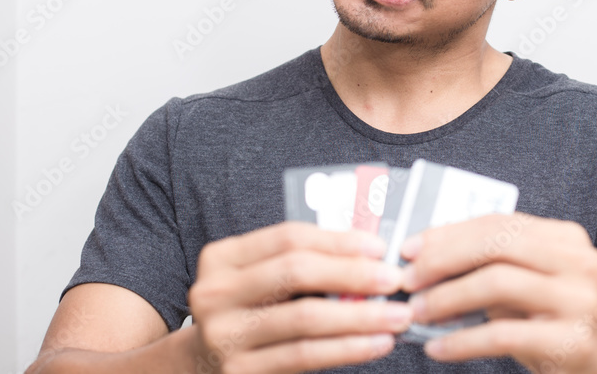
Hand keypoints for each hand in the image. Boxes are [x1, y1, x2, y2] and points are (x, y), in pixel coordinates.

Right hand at [188, 221, 411, 373]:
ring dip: (360, 316)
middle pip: (297, 272)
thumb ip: (303, 261)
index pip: (289, 237)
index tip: (379, 247)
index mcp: (222, 258)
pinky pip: (305, 355)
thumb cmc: (249, 312)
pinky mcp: (240, 372)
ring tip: (396, 316)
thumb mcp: (260, 278)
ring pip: (305, 318)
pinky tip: (376, 343)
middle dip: (353, 274)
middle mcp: (215, 293)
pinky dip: (348, 348)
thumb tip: (370, 254)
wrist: (199, 366)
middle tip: (394, 280)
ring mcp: (224, 335)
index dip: (338, 240)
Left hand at [400, 213, 596, 372]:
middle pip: (497, 245)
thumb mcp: (529, 283)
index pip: (498, 223)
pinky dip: (462, 341)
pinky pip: (501, 335)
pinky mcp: (572, 342)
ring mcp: (579, 300)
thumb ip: (491, 264)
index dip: (449, 233)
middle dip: (443, 259)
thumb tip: (425, 257)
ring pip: (497, 284)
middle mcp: (579, 261)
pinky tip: (437, 347)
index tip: (410, 248)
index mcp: (566, 238)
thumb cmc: (552, 321)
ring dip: (447, 298)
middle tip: (408, 278)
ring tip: (418, 312)